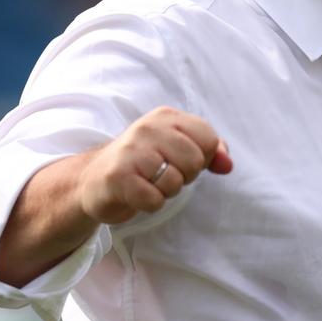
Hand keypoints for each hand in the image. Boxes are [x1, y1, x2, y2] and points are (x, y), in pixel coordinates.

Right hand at [77, 107, 232, 224]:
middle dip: (185, 176)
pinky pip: (154, 199)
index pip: (208, 138)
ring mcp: (130, 151)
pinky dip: (151, 204)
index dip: (202, 158)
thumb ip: (209, 152)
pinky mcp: (117, 177)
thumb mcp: (178, 148)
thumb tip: (227, 164)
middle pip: (195, 161)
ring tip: (149, 183)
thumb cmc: (144, 163)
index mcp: (166, 116)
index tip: (181, 161)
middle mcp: (148, 128)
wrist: (94, 179)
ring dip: (166, 191)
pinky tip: (138, 194)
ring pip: (175, 182)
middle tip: (163, 174)